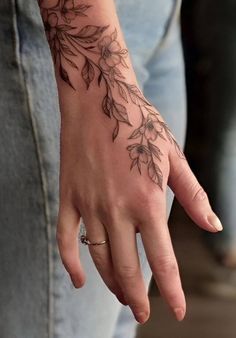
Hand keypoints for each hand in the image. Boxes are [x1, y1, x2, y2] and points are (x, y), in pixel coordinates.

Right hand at [56, 86, 222, 323]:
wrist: (99, 99)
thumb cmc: (140, 124)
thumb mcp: (173, 157)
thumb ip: (193, 195)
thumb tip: (213, 225)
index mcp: (147, 200)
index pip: (163, 259)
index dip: (172, 290)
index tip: (178, 311)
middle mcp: (116, 209)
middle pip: (127, 267)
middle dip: (137, 297)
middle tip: (143, 314)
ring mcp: (88, 204)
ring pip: (99, 257)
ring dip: (111, 283)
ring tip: (122, 296)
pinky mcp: (68, 196)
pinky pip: (66, 238)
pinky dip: (71, 263)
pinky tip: (79, 280)